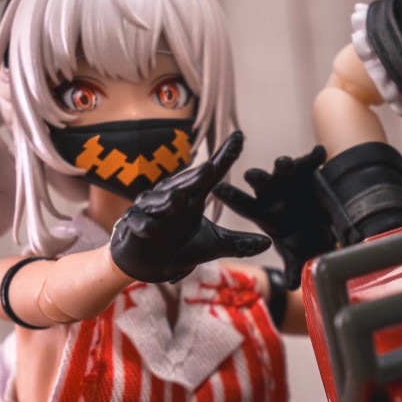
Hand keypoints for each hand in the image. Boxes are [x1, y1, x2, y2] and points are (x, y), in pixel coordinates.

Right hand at [110, 132, 269, 282]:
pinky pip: (138, 222)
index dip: (225, 155)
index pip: (212, 173)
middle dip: (195, 177)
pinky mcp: (134, 225)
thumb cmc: (179, 247)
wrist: (149, 265)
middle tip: (209, 168)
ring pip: (160, 200)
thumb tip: (268, 243)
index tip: (240, 136)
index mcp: (193, 197)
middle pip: (185, 184)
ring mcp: (152, 209)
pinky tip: (151, 230)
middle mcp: (172, 197)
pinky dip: (143, 225)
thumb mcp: (212, 245)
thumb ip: (238, 243)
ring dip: (168, 200)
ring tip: (179, 200)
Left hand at [216, 144, 335, 287]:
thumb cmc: (302, 237)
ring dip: (284, 165)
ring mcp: (289, 179)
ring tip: (285, 164)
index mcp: (262, 211)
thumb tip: (290, 287)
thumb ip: (293, 266)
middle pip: (260, 183)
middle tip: (250, 175)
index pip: (243, 205)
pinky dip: (315, 157)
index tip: (218, 190)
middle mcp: (272, 191)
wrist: (325, 220)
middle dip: (257, 178)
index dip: (232, 197)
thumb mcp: (297, 253)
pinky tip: (320, 153)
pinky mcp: (308, 169)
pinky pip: (311, 161)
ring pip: (283, 168)